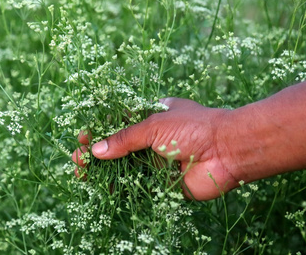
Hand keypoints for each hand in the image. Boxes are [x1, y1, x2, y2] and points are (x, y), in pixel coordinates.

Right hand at [72, 97, 239, 200]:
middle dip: (97, 152)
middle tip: (78, 159)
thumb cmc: (192, 128)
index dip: (99, 129)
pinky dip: (121, 187)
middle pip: (118, 146)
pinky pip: (138, 185)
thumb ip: (124, 139)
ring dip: (104, 170)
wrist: (227, 151)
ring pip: (125, 167)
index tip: (82, 137)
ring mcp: (157, 161)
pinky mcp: (163, 182)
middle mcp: (153, 139)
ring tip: (82, 175)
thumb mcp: (153, 125)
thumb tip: (97, 150)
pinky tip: (104, 188)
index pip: (118, 122)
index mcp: (151, 117)